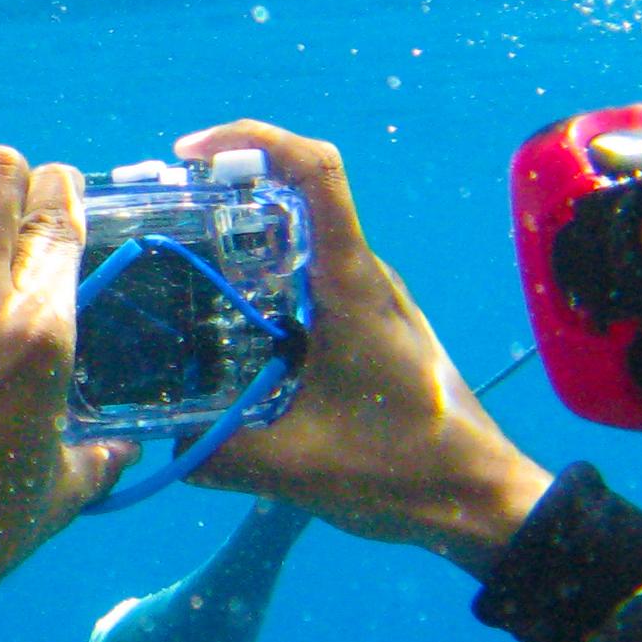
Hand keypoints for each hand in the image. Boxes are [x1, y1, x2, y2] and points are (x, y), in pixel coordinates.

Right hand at [172, 120, 548, 575]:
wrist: (484, 501)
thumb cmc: (405, 472)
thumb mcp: (294, 469)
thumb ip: (216, 455)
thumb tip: (158, 443)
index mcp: (352, 287)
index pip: (314, 171)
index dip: (251, 140)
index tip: (190, 157)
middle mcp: (364, 279)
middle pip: (297, 196)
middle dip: (226, 189)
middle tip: (161, 216)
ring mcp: (371, 301)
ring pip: (302, 241)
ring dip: (243, 237)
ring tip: (178, 265)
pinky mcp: (371, 329)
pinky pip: (310, 280)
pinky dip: (262, 281)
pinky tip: (224, 324)